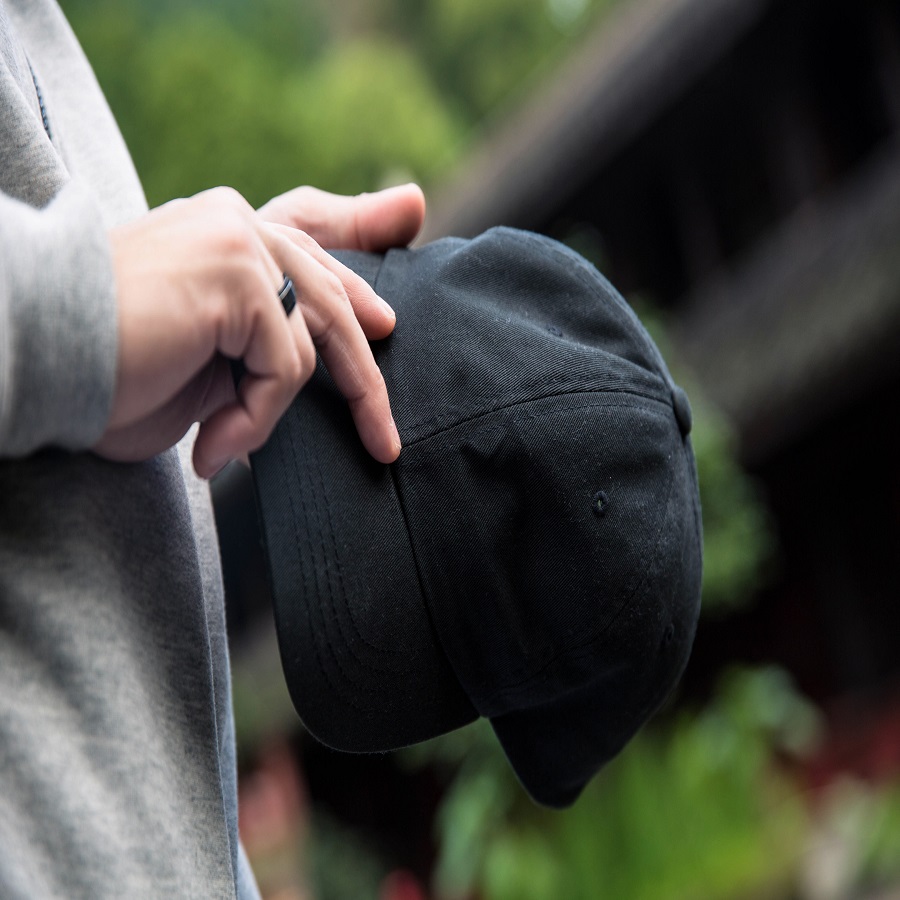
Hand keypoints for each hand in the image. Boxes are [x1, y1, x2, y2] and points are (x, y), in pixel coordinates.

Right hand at [94, 184, 421, 476]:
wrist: (41, 371)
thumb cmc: (114, 376)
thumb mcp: (211, 363)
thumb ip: (265, 347)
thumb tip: (323, 359)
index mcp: (225, 234)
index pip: (310, 234)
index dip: (357, 249)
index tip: (393, 286)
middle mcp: (236, 225)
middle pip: (333, 296)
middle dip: (365, 380)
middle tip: (385, 444)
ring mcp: (237, 242)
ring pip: (312, 342)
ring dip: (269, 414)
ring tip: (223, 444)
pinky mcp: (234, 274)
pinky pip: (286, 364)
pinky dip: (257, 416)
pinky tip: (213, 442)